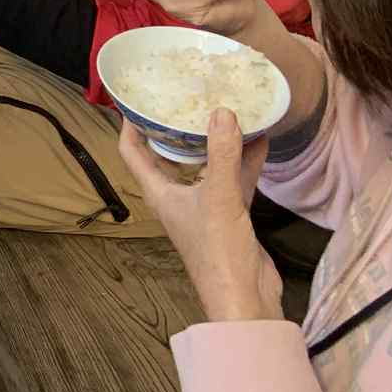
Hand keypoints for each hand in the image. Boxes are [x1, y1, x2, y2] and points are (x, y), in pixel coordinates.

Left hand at [120, 115, 282, 323]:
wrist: (245, 297)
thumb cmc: (218, 251)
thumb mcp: (220, 196)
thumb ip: (221, 153)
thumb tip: (221, 111)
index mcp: (158, 191)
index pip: (132, 151)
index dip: (131, 124)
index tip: (138, 97)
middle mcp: (176, 195)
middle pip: (169, 153)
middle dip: (178, 125)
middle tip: (187, 94)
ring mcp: (203, 205)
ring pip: (206, 164)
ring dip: (216, 141)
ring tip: (228, 108)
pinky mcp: (228, 214)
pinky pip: (233, 178)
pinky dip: (243, 160)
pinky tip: (260, 138)